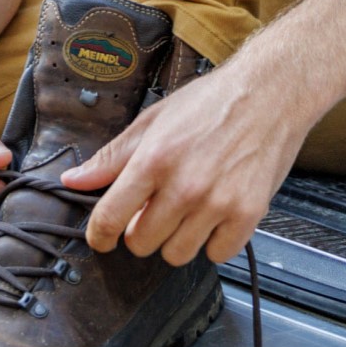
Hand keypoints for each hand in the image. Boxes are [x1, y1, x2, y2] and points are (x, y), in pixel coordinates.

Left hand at [60, 64, 306, 265]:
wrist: (271, 92)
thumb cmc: (212, 101)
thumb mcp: (154, 120)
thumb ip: (113, 157)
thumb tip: (74, 181)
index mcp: (154, 159)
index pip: (108, 219)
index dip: (100, 235)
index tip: (103, 237)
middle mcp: (184, 186)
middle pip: (141, 243)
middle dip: (143, 229)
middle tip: (158, 207)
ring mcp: (217, 203)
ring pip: (177, 255)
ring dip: (177, 238)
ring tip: (189, 209)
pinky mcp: (247, 213)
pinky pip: (217, 254)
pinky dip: (214, 241)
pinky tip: (216, 214)